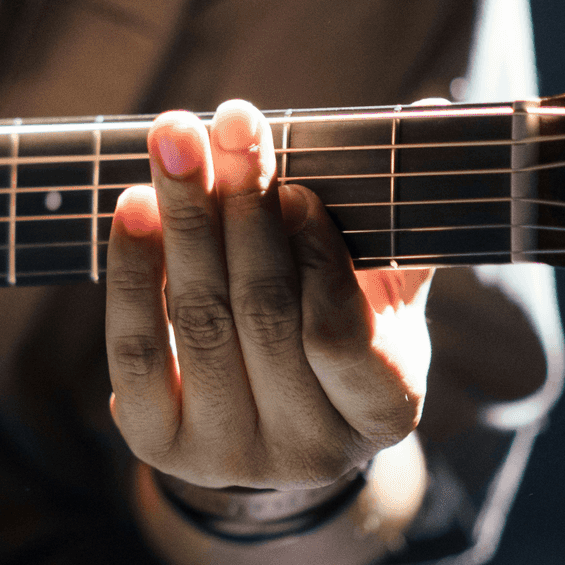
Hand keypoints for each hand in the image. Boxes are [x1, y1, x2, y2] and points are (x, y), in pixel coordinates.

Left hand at [105, 100, 432, 490]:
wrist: (266, 421)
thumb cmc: (335, 334)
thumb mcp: (381, 291)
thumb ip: (396, 216)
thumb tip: (431, 109)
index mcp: (383, 412)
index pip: (341, 335)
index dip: (316, 258)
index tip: (296, 188)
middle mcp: (307, 451)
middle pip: (263, 315)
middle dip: (243, 208)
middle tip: (231, 122)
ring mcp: (227, 455)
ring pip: (198, 322)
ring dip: (184, 220)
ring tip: (175, 139)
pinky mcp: (157, 443)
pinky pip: (135, 349)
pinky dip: (134, 271)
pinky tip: (134, 205)